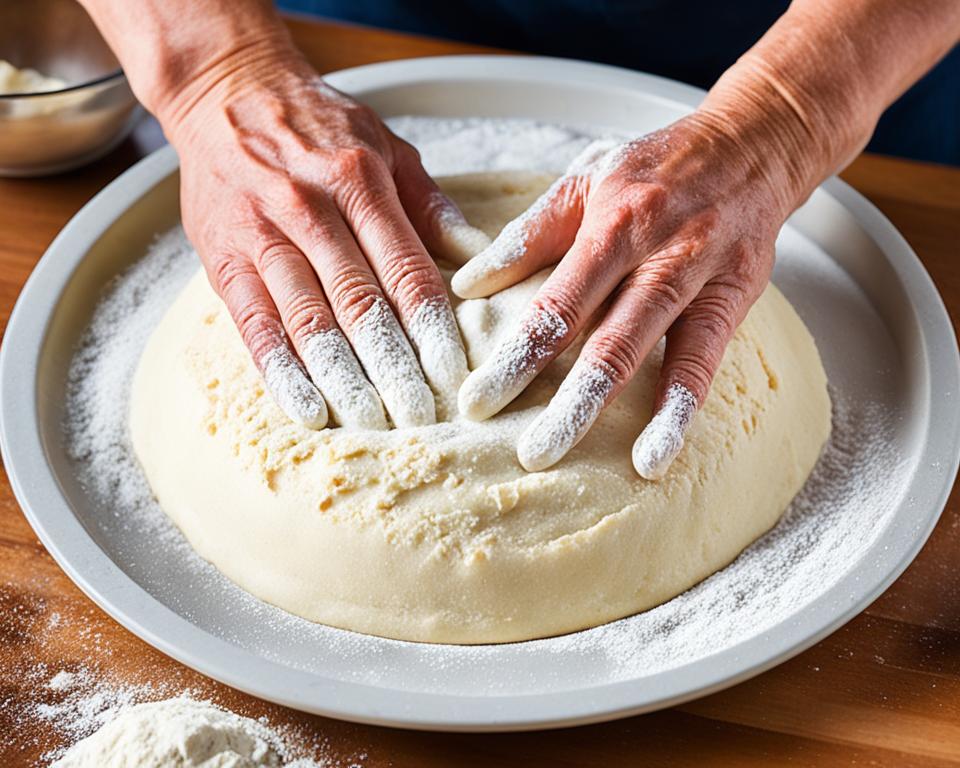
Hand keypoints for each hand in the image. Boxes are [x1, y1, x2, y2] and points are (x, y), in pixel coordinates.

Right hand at [165, 52, 489, 429]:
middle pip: (359, 303)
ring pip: (308, 319)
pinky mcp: (224, 260)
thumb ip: (428, 203)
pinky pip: (255, 324)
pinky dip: (281, 371)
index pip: (405, 269)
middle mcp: (309, 210)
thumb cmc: (316, 123)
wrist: (224, 91)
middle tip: (419, 415)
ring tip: (372, 422)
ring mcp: (262, 236)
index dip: (431, 327)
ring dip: (342, 378)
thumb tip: (474, 252)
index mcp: (358, 182)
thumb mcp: (384, 144)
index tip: (453, 373)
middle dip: (393, 366)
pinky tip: (307, 408)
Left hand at [453, 115, 788, 477]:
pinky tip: (655, 453)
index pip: (556, 301)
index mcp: (614, 219)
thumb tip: (468, 285)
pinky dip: (680, 408)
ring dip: (616, 409)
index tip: (481, 402)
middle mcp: (661, 250)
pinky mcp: (736, 296)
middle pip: (607, 337)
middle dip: (566, 400)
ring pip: (655, 352)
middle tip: (528, 454)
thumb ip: (528, 236)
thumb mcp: (585, 180)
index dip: (517, 356)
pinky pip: (706, 360)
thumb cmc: (657, 166)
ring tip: (580, 459)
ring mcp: (703, 275)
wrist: (752, 143)